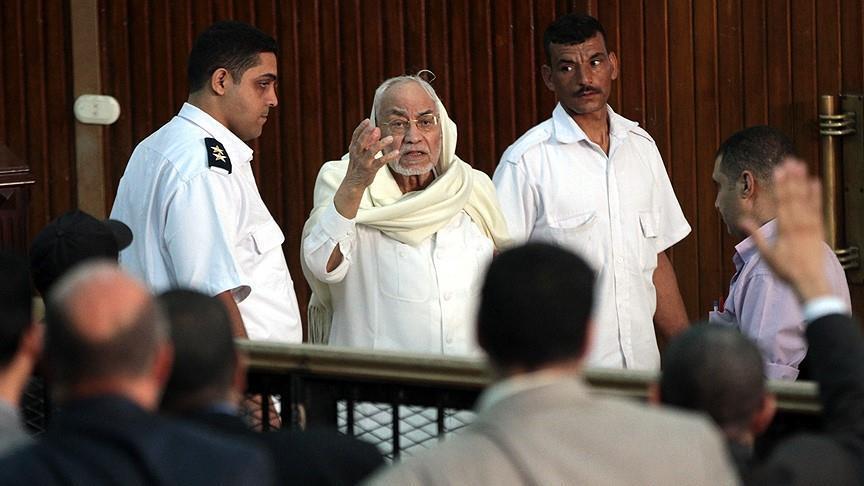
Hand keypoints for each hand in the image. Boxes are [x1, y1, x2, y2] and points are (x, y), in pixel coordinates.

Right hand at [333, 119, 399, 220]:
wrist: (354, 183)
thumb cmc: (359, 165)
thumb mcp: (361, 153)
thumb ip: (368, 142)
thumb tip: (377, 130)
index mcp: (353, 149)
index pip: (355, 136)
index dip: (361, 128)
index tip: (368, 121)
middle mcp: (357, 154)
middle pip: (361, 142)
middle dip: (368, 134)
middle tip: (376, 127)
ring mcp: (363, 162)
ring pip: (372, 151)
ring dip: (381, 144)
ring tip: (390, 138)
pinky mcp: (370, 169)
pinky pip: (380, 162)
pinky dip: (389, 157)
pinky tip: (396, 153)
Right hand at [740, 158, 831, 301]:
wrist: (810, 282)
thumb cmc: (786, 270)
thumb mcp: (766, 255)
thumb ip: (756, 236)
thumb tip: (743, 221)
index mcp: (785, 230)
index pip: (782, 202)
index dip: (780, 185)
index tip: (778, 170)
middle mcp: (799, 224)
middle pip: (794, 197)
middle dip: (791, 178)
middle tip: (789, 161)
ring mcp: (811, 225)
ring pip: (806, 199)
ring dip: (803, 181)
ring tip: (800, 166)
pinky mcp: (819, 229)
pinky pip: (818, 208)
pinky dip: (817, 195)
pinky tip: (815, 182)